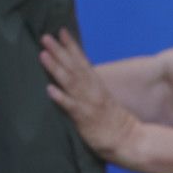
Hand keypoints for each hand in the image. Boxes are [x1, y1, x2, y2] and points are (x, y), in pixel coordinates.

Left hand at [40, 29, 141, 163]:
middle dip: (59, 51)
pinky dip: (60, 97)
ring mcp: (88, 104)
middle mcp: (92, 91)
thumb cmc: (115, 123)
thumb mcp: (105, 100)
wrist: (130, 140)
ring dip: (56, 68)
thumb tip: (78, 79)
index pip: (83, 61)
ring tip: (43, 54)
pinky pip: (71, 107)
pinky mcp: (85, 119)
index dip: (71, 46)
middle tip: (45, 36)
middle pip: (74, 67)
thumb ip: (91, 89)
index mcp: (97, 86)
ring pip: (70, 82)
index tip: (61, 31)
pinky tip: (49, 89)